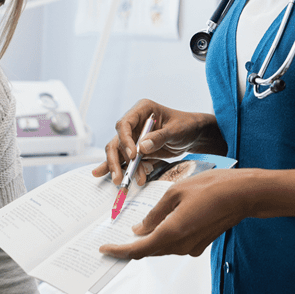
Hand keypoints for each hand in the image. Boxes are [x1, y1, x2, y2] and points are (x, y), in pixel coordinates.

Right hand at [92, 100, 221, 185]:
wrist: (193, 135)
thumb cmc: (186, 126)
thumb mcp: (176, 130)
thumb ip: (159, 137)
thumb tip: (142, 148)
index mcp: (142, 110)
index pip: (124, 124)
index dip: (125, 140)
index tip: (133, 155)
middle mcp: (133, 123)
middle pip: (117, 141)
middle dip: (116, 160)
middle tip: (120, 177)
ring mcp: (133, 136)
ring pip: (118, 152)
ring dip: (121, 168)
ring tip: (124, 183)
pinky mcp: (136, 149)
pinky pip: (123, 159)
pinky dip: (117, 167)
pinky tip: (101, 173)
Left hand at [99, 168, 254, 259]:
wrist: (242, 194)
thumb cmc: (210, 188)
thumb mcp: (174, 193)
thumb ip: (155, 214)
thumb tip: (139, 230)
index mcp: (172, 232)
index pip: (139, 249)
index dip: (119, 251)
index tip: (104, 250)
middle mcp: (182, 245)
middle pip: (149, 251)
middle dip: (130, 247)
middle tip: (112, 242)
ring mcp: (193, 247)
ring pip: (162, 248)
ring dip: (146, 242)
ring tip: (130, 231)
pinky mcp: (200, 244)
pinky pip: (175, 244)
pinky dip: (162, 237)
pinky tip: (155, 225)